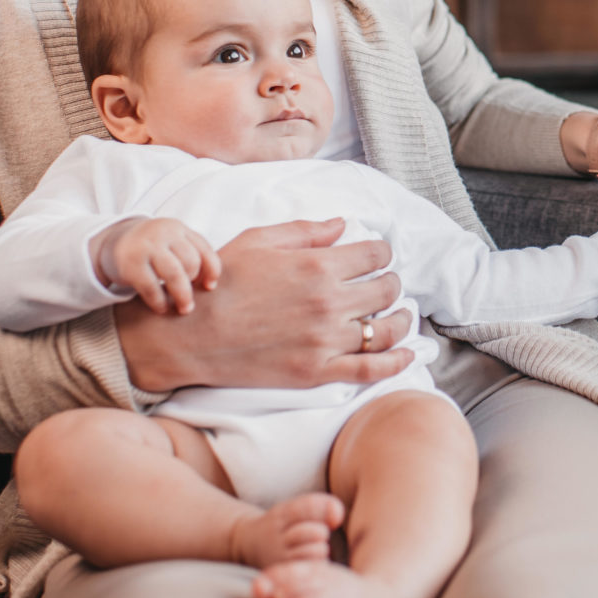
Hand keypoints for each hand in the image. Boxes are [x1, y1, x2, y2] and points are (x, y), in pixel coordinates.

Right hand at [91, 217, 220, 314]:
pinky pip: (152, 287)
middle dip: (193, 285)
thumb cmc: (152, 248)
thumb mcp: (171, 243)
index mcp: (178, 228)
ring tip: (183, 308)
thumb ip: (191, 254)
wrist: (114, 242)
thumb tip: (210, 285)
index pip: (204, 249)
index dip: (212, 270)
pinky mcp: (130, 264)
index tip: (210, 287)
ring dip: (182, 295)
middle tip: (190, 301)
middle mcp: (163, 233)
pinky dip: (159, 301)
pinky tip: (161, 308)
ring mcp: (146, 246)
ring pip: (175, 274)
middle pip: (191, 262)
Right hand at [115, 218, 415, 392]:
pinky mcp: (318, 372)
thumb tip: (344, 225)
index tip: (376, 256)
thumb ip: (306, 232)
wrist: (188, 335)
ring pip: (386, 329)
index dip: (380, 252)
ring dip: (400, 319)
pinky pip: (371, 369)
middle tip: (385, 284)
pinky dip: (397, 362)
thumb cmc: (220, 282)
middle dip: (390, 283)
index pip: (375, 254)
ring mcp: (325, 340)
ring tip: (399, 315)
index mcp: (317, 265)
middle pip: (386, 289)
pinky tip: (408, 354)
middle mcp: (329, 302)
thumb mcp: (259, 240)